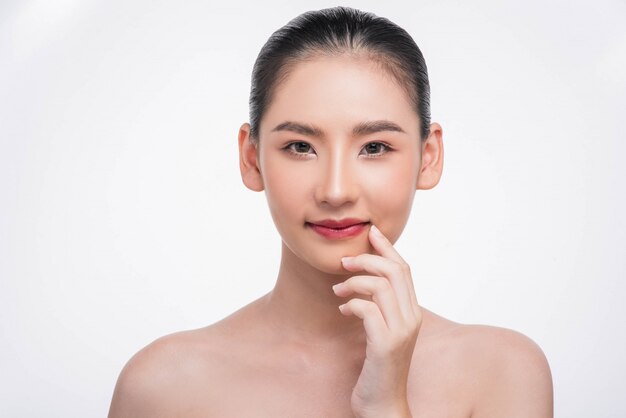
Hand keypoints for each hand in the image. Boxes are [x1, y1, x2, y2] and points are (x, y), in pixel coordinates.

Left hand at [332, 224, 420, 417]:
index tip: (371, 232)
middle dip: (367, 258)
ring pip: (381, 286)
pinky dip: (351, 304)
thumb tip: (364, 280)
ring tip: (338, 290)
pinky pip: (367, 310)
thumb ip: (380, 307)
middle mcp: (412, 318)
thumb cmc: (378, 367)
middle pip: (396, 271)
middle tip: (343, 261)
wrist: (383, 404)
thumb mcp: (382, 331)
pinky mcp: (385, 345)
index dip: (387, 247)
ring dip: (354, 281)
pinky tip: (342, 310)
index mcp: (412, 312)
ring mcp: (401, 332)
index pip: (405, 269)